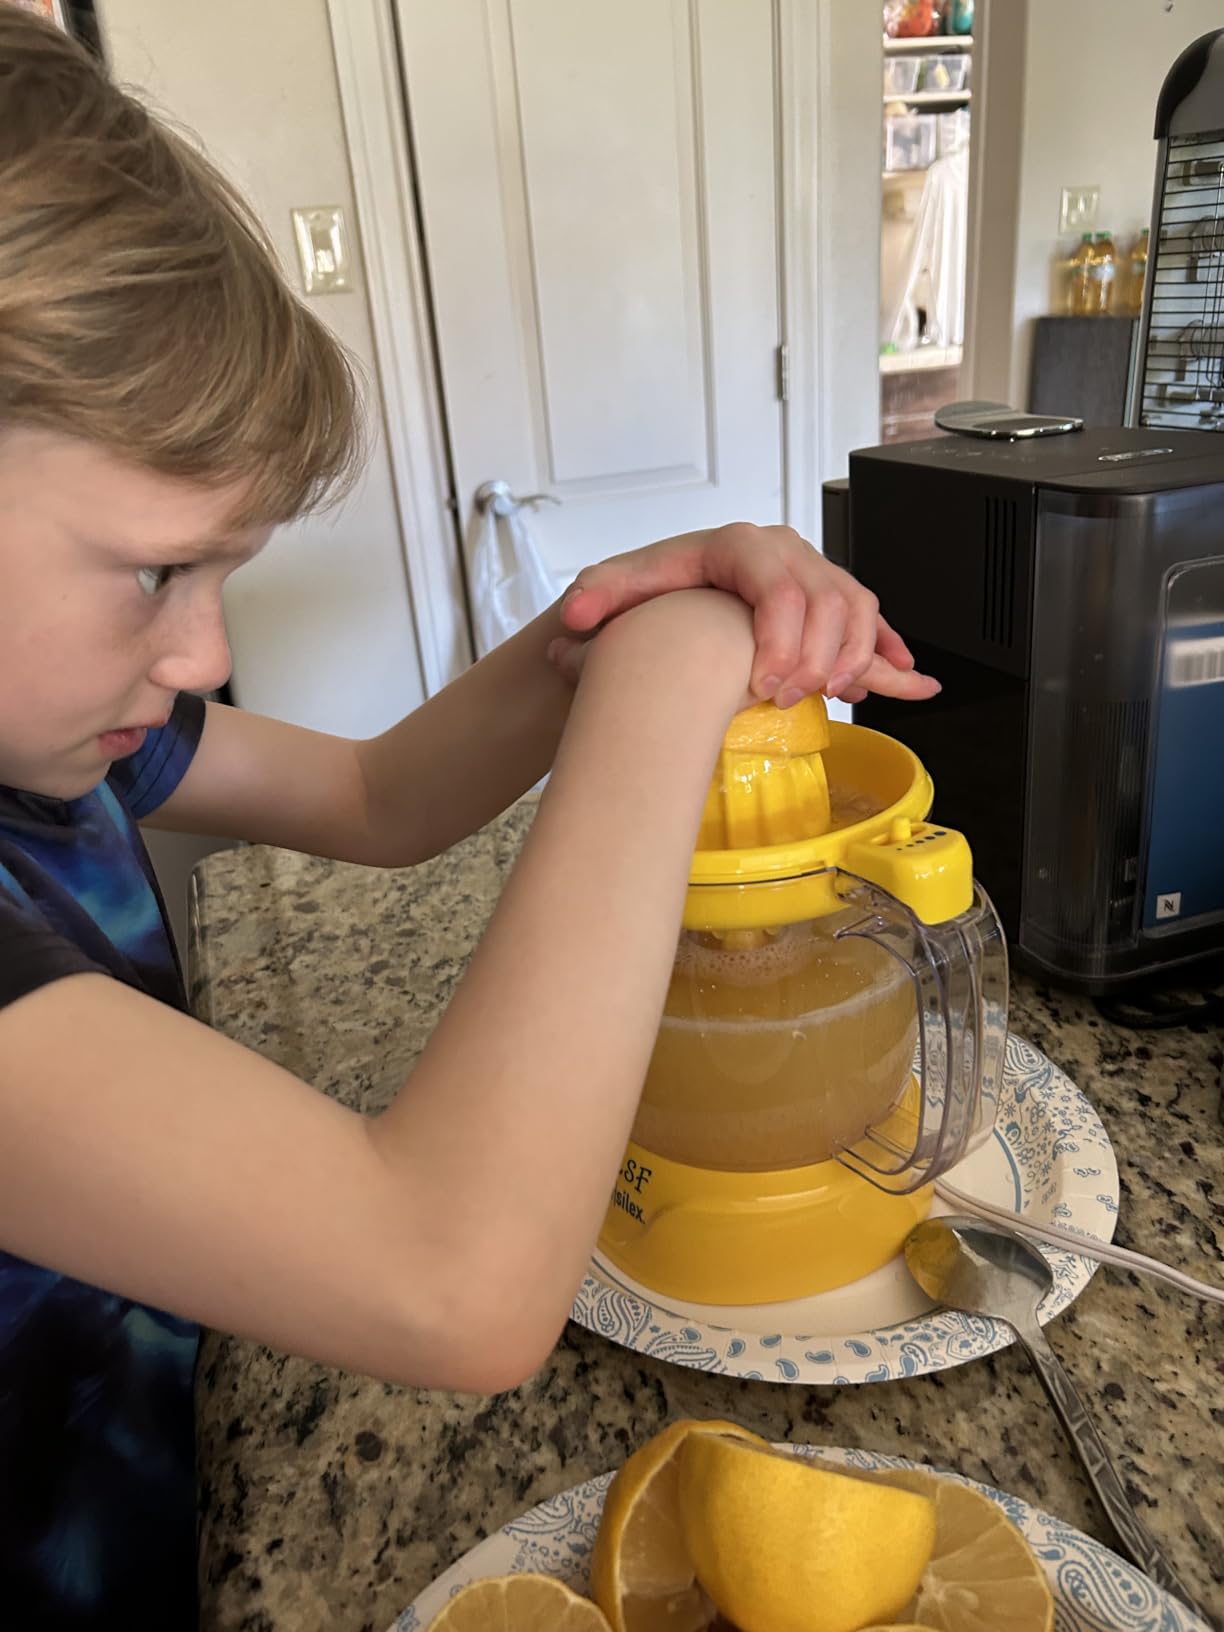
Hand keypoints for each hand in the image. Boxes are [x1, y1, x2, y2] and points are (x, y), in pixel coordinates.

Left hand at [547, 523, 938, 704]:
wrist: (671, 596)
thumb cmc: (651, 593)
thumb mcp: (617, 589)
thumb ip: (597, 597)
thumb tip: (573, 614)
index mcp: (738, 545)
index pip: (779, 587)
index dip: (781, 639)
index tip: (764, 686)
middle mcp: (784, 552)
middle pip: (828, 599)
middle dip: (818, 656)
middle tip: (790, 700)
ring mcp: (814, 573)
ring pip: (859, 608)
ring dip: (856, 657)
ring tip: (834, 697)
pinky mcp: (830, 599)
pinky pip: (872, 621)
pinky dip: (889, 653)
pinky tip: (910, 680)